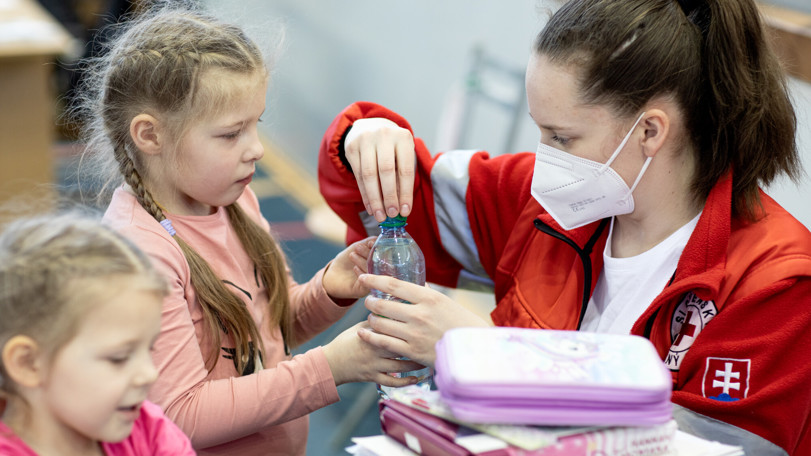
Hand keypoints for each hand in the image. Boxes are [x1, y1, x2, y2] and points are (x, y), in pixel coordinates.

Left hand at [322, 237, 375, 299]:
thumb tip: (378, 238)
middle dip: (369, 254)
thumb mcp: (357, 248)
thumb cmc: (346, 261)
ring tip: (352, 255)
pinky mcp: (364, 290)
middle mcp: (377, 273)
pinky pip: (367, 284)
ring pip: (372, 273)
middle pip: (379, 264)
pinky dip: (361, 274)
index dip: (378, 249)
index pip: (384, 256)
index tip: (370, 243)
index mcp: (379, 262)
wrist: (332, 275)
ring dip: (362, 262)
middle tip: (358, 247)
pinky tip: (354, 268)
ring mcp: (372, 282)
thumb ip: (368, 242)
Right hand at [323, 321, 425, 386]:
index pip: (394, 327)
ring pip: (401, 365)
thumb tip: (396, 308)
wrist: (331, 363)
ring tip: (429, 359)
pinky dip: (406, 381)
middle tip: (433, 342)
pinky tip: (417, 378)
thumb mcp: (361, 326)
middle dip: (418, 345)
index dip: (411, 325)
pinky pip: (392, 381)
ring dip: (416, 363)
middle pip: (401, 346)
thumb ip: (378, 321)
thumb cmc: (347, 342)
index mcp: (372, 333)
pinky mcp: (373, 378)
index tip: (426, 322)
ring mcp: (374, 365)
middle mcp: (374, 349)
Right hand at [344, 118, 415, 221]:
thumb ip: (402, 178)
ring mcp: (365, 139)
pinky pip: (358, 175)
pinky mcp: (351, 147)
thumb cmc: (393, 147)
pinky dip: (365, 194)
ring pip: (369, 175)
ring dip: (374, 199)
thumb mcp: (403, 156)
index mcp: (403, 137)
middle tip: (391, 215)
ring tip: (379, 215)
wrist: (370, 127)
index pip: (405, 170)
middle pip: (385, 171)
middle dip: (389, 197)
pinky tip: (370, 207)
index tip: (405, 211)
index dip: (405, 193)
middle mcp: (384, 135)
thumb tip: (401, 207)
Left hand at [356, 274, 489, 367]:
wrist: (473, 350)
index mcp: (429, 298)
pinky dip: (371, 337)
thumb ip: (426, 294)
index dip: (374, 280)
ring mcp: (414, 334)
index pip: (394, 285)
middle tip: (367, 301)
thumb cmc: (461, 324)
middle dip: (370, 302)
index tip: (364, 277)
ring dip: (371, 319)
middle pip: (383, 305)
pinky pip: (383, 343)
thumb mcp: (445, 303)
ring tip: (371, 318)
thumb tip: (413, 284)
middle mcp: (419, 314)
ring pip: (380, 324)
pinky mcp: (411, 352)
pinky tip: (364, 333)